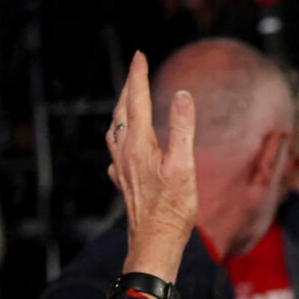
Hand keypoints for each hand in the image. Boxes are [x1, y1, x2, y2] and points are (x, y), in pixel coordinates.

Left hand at [106, 50, 196, 283]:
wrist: (154, 242)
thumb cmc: (172, 208)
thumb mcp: (183, 165)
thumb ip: (182, 128)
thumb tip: (181, 95)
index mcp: (139, 144)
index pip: (137, 100)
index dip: (138, 76)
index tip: (139, 55)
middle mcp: (124, 153)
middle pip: (122, 112)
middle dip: (129, 88)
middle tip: (135, 69)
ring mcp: (121, 168)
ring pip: (115, 130)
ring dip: (122, 110)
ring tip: (128, 99)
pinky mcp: (123, 182)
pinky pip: (116, 150)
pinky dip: (120, 135)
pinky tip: (124, 143)